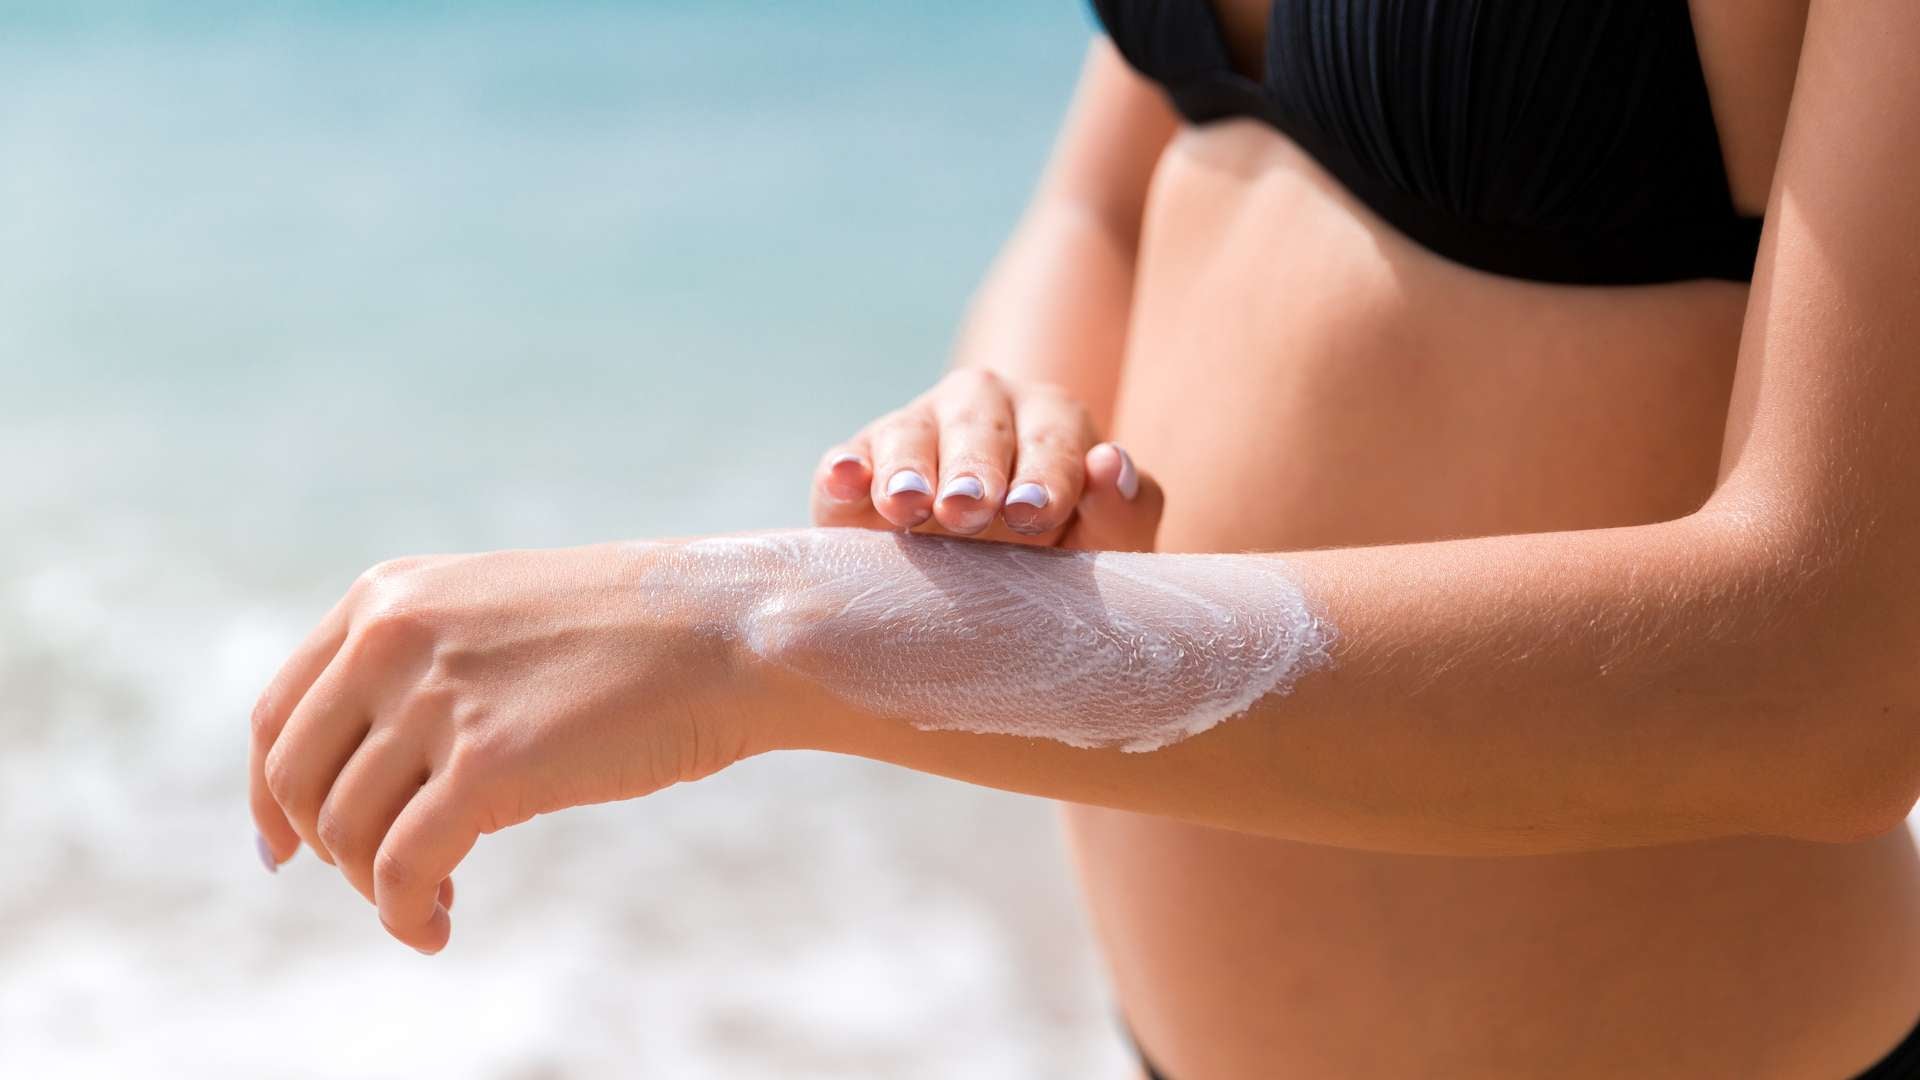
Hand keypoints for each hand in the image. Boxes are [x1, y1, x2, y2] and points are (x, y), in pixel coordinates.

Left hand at [247, 542, 747, 953]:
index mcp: (388, 596)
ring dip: (375, 889)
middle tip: (378, 880)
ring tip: (430, 904)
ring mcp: (437, 698)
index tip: (284, 848)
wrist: (730, 631)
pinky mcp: (487, 764)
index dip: (271, 796)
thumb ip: (423, 667)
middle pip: (297, 779)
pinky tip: (437, 927)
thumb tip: (367, 769)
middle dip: (326, 849)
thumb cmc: (637, 634)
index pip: (279, 714)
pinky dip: (404, 915)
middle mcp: (393, 638)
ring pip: (347, 832)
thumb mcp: (497, 617)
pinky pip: (402, 869)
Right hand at [811, 369, 1162, 548]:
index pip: (1054, 438)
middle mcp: (982, 409)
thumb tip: (1111, 463)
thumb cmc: (1058, 560)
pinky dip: (845, 469)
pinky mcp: (859, 463)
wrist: (977, 590)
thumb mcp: (1102, 548)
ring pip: (909, 432)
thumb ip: (1123, 512)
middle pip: (978, 423)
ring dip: (909, 466)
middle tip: (969, 510)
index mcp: (1051, 420)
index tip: (1033, 515)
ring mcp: (916, 430)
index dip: (1046, 475)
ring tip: (909, 504)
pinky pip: (848, 457)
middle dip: (975, 467)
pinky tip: (845, 481)